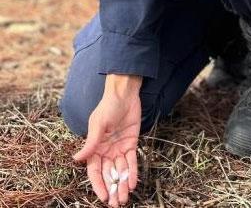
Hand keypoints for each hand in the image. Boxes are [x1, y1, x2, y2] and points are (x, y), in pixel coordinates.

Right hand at [73, 74, 142, 206]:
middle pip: (108, 174)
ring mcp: (119, 148)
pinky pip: (132, 161)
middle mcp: (106, 151)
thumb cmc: (107, 107)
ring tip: (125, 198)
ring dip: (123, 184)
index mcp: (94, 149)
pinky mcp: (131, 144)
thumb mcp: (98, 125)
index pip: (95, 172)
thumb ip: (91, 144)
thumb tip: (76, 159)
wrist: (124, 95)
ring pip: (120, 171)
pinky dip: (133, 172)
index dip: (98, 185)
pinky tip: (134, 183)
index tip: (103, 198)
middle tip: (116, 203)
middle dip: (112, 189)